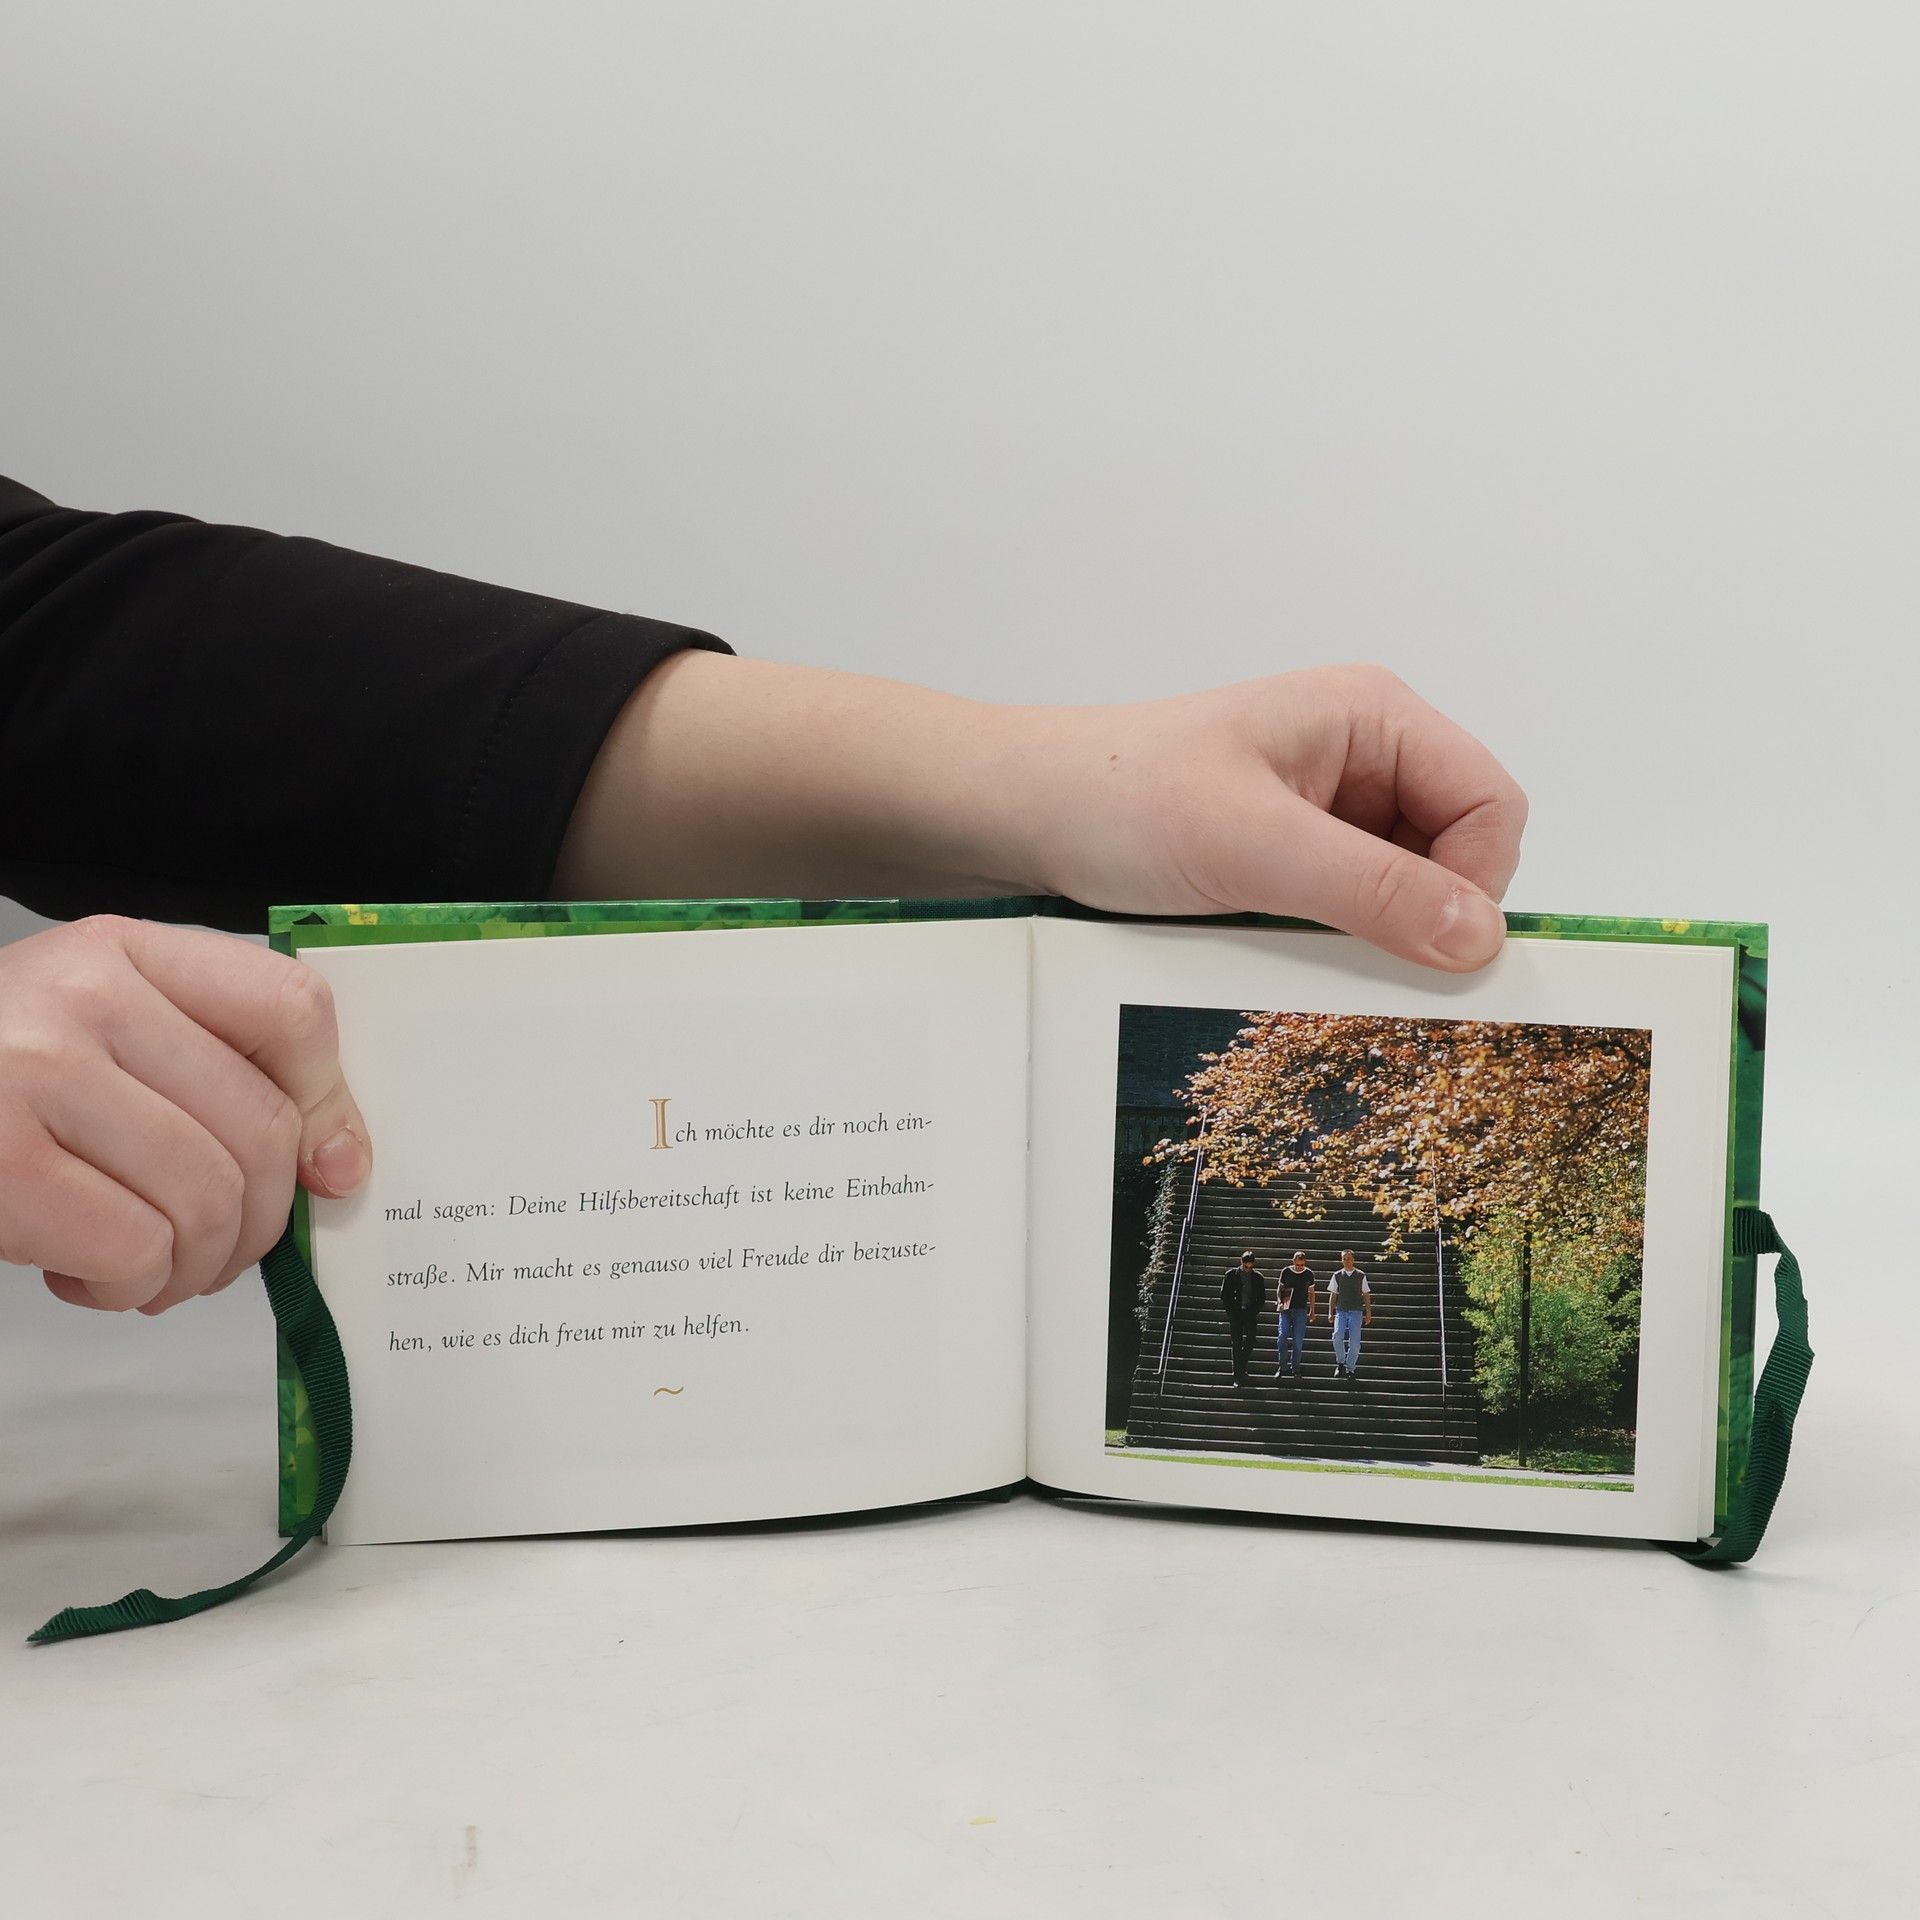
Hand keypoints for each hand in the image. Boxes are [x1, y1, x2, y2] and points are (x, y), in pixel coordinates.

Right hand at [0, 917, 369, 1313]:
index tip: (323, 1168)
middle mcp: (85, 994)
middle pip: (260, 1128)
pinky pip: (136, 1248)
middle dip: (254, 1225)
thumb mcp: (96, 1040)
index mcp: (125, 951)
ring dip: (191, 1268)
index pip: (291, 1009)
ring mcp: (36, 1071)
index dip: (326, 1105)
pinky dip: (129, 1287)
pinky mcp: (0, 1162)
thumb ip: (209, 1072)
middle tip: (209, 1255)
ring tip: (143, 1269)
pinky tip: (82, 1274)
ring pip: (206, 1199)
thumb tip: (340, 1167)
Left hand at [1012, 665, 1526, 970]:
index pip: (1491, 804)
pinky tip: (1279, 946)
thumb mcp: (1251, 845)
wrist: (1023, 817)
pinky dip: (1334, 942)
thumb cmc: (1118, 800)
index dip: (1476, 880)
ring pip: (1408, 893)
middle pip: (1460, 853)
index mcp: (1373, 717)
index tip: (1426, 944)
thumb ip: (1371, 888)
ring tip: (1295, 940)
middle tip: (1348, 950)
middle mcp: (1365, 758)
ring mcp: (1331, 812)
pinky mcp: (1296, 860)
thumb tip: (1479, 938)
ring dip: (1373, 932)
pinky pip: (1353, 913)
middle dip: (1423, 913)